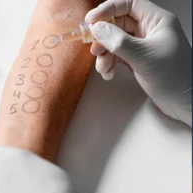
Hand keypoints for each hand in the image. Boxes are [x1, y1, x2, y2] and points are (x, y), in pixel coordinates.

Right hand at [85, 0, 191, 125]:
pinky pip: (116, 55)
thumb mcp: (143, 56)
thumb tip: (96, 28)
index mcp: (156, 21)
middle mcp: (148, 30)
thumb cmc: (172, 76)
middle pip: (118, 24)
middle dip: (103, 38)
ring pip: (114, 41)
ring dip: (104, 54)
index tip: (91, 20)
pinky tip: (109, 73)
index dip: (109, 9)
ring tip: (103, 68)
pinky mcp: (136, 59)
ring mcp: (141, 45)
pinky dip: (109, 63)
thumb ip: (118, 41)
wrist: (182, 102)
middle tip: (95, 50)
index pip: (129, 4)